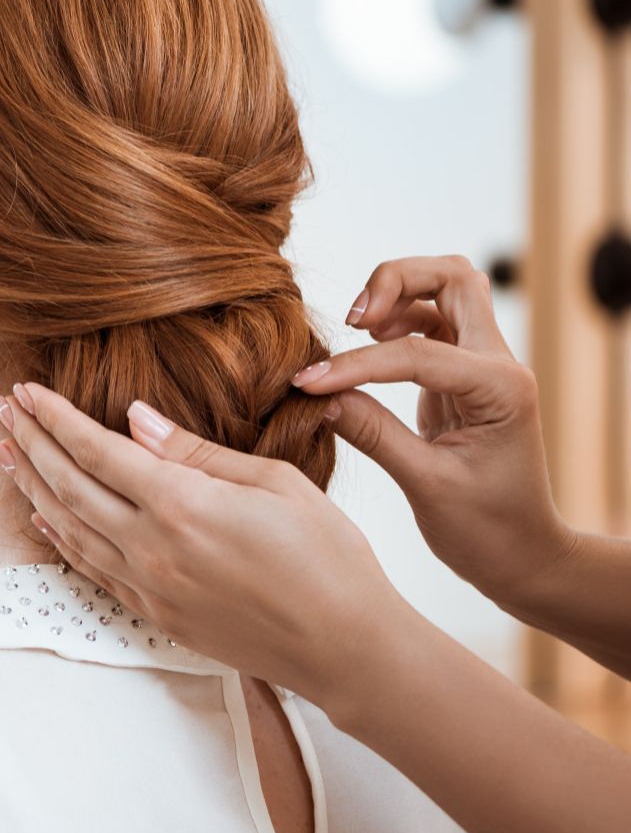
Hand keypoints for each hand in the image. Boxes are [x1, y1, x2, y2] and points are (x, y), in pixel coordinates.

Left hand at [0, 384, 414, 719]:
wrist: (345, 648)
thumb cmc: (327, 556)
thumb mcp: (274, 482)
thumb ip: (196, 452)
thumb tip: (135, 419)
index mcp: (184, 505)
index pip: (98, 450)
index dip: (56, 417)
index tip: (27, 389)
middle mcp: (153, 548)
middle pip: (70, 486)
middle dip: (32, 441)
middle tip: (3, 406)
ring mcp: (151, 588)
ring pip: (70, 528)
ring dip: (33, 487)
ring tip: (6, 452)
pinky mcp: (157, 616)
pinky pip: (92, 570)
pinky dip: (61, 538)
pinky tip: (44, 517)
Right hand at [293, 254, 578, 608]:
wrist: (523, 556)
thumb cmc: (486, 531)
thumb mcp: (424, 485)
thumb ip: (371, 432)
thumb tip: (318, 396)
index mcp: (499, 390)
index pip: (417, 353)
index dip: (356, 364)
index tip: (309, 381)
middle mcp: (499, 365)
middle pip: (453, 276)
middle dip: (395, 281)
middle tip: (353, 321)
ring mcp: (486, 364)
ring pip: (446, 287)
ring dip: (398, 292)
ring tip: (359, 328)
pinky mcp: (466, 373)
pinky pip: (434, 319)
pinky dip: (398, 318)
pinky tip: (371, 344)